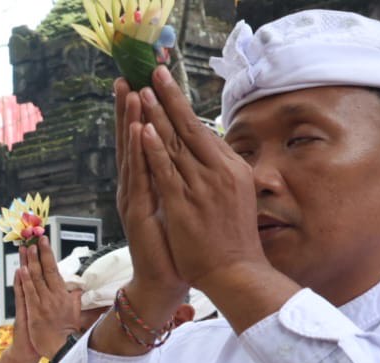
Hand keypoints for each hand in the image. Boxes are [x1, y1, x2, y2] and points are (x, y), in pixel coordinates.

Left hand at [13, 237, 82, 358]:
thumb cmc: (66, 331)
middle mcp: (54, 296)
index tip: (44, 242)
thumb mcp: (74, 311)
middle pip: (45, 270)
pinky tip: (21, 270)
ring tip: (26, 249)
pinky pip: (29, 294)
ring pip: (36, 279)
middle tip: (34, 240)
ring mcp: (44, 304)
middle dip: (39, 253)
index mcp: (63, 295)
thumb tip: (76, 288)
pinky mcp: (35, 312)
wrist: (61, 348)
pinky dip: (25, 281)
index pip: (55, 270)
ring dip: (30, 263)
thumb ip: (73, 298)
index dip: (48, 254)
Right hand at [113, 78, 189, 321]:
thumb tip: (189, 158)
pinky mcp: (137, 213)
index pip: (142, 142)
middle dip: (127, 110)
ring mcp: (133, 199)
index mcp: (147, 185)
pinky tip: (136, 131)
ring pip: (131, 154)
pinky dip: (137, 152)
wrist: (164, 281)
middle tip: (123, 79)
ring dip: (129, 122)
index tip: (138, 86)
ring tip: (128, 94)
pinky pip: (138, 176)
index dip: (138, 115)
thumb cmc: (176, 246)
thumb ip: (176, 182)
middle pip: (130, 142)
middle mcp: (135, 188)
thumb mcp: (179, 206)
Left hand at [136, 66, 282, 304]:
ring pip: (175, 145)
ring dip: (157, 116)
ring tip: (143, 91)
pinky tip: (143, 131)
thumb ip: (222, 174)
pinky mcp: (185, 205)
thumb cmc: (232, 239)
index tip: (170, 87)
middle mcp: (218, 173)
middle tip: (154, 72)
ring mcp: (201, 188)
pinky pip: (166, 172)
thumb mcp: (234, 197)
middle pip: (189, 128)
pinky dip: (154, 150)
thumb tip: (214, 155)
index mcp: (231, 169)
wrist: (236, 273)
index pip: (202, 131)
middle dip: (170, 98)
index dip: (183, 107)